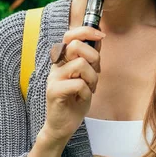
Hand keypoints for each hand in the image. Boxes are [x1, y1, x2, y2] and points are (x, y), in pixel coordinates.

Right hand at [40, 26, 104, 144]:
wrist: (63, 125)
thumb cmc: (75, 99)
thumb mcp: (87, 75)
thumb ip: (89, 57)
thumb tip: (99, 36)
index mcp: (63, 59)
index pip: (70, 35)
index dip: (87, 31)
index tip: (101, 36)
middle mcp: (56, 65)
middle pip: (76, 46)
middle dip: (93, 58)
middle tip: (95, 72)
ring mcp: (53, 78)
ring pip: (81, 65)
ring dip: (92, 79)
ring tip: (88, 88)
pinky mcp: (54, 91)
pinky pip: (79, 84)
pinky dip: (86, 93)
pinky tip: (81, 98)